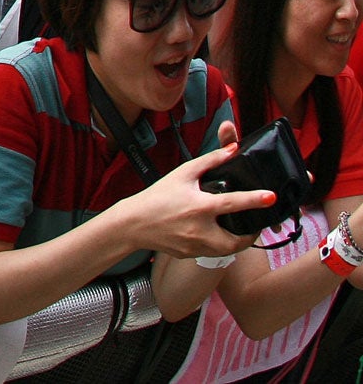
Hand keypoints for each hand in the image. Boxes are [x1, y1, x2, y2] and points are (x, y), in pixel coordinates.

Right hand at [118, 127, 266, 260]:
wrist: (133, 223)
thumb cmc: (156, 197)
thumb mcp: (181, 174)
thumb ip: (209, 161)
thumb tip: (231, 150)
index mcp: (199, 207)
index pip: (233, 203)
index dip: (254, 199)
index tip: (271, 197)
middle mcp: (200, 229)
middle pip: (238, 239)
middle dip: (251, 233)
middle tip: (254, 224)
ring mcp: (196, 246)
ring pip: (228, 250)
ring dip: (236, 241)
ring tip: (236, 230)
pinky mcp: (192, 255)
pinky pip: (213, 252)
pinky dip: (218, 245)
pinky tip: (212, 234)